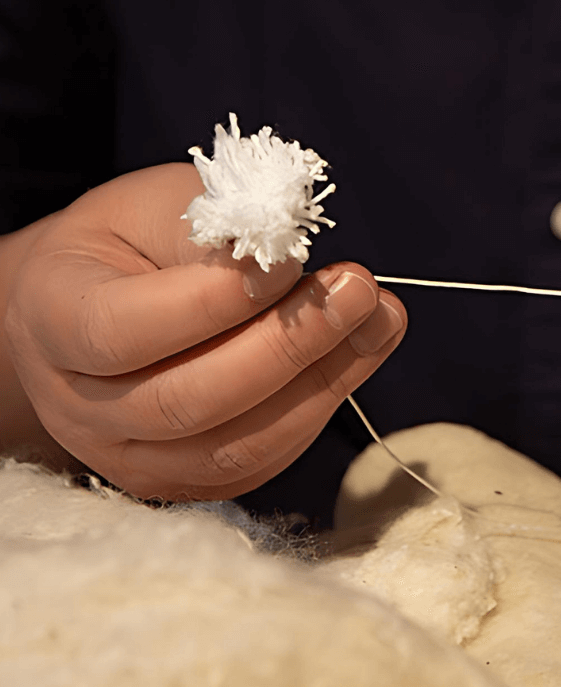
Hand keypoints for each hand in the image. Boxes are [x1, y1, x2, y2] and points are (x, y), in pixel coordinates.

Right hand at [4, 163, 406, 499]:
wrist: (104, 301)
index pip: (125, 332)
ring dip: (324, 379)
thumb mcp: (161, 206)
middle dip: (290, 344)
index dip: (213, 301)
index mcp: (54, 320)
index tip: (288, 260)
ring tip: (380, 318)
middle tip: (360, 289)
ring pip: (235, 446)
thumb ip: (214, 232)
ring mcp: (132, 457)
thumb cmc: (136, 241)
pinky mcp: (190, 480)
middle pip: (189, 401)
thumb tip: (289, 260)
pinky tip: (362, 349)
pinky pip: (265, 459)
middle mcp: (81, 406)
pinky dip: (323, 404)